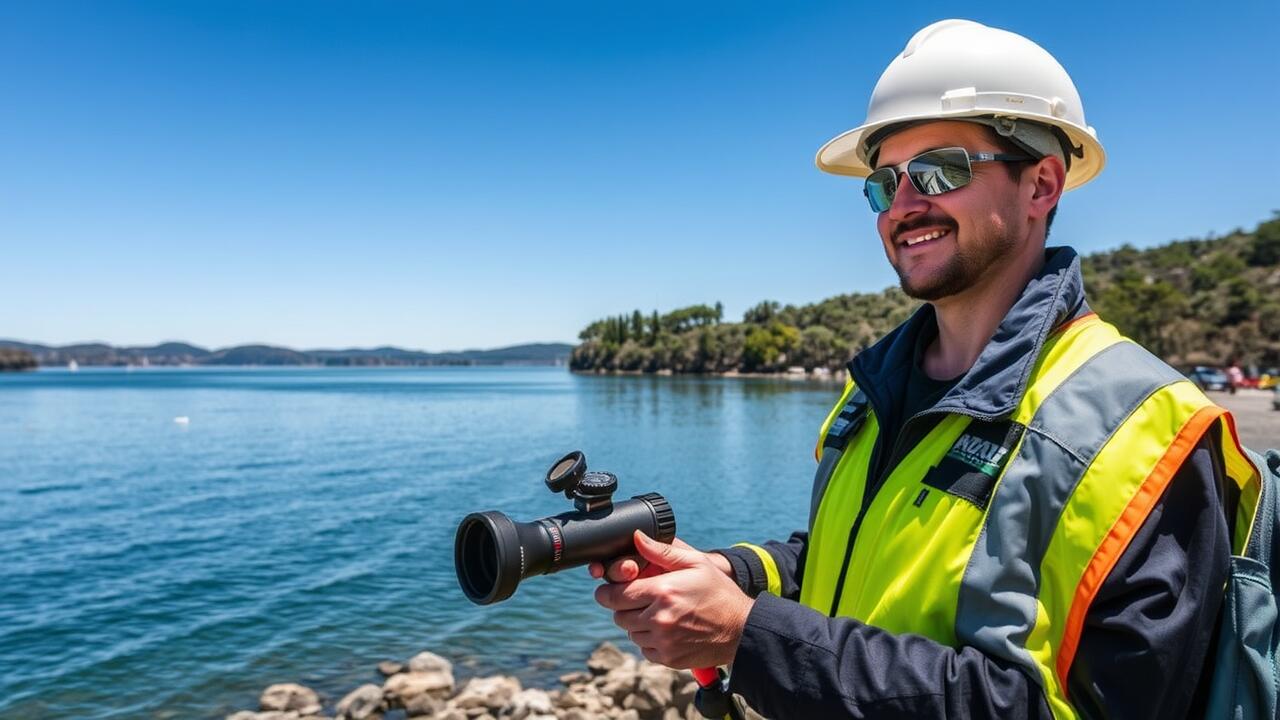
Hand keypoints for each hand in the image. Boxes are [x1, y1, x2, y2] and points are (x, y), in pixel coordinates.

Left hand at [593, 530, 753, 668]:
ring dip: (636, 622)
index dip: (608, 591)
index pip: (616, 595)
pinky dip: (649, 639)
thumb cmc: (719, 592)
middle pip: (619, 614)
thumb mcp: (695, 563)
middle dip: (623, 605)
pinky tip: (666, 629)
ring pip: (630, 632)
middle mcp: (659, 619)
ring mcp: (663, 641)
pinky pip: (643, 648)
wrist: (741, 629)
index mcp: (663, 592)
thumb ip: (662, 551)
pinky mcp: (668, 658)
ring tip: (656, 613)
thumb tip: (636, 537)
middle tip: (639, 599)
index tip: (610, 589)